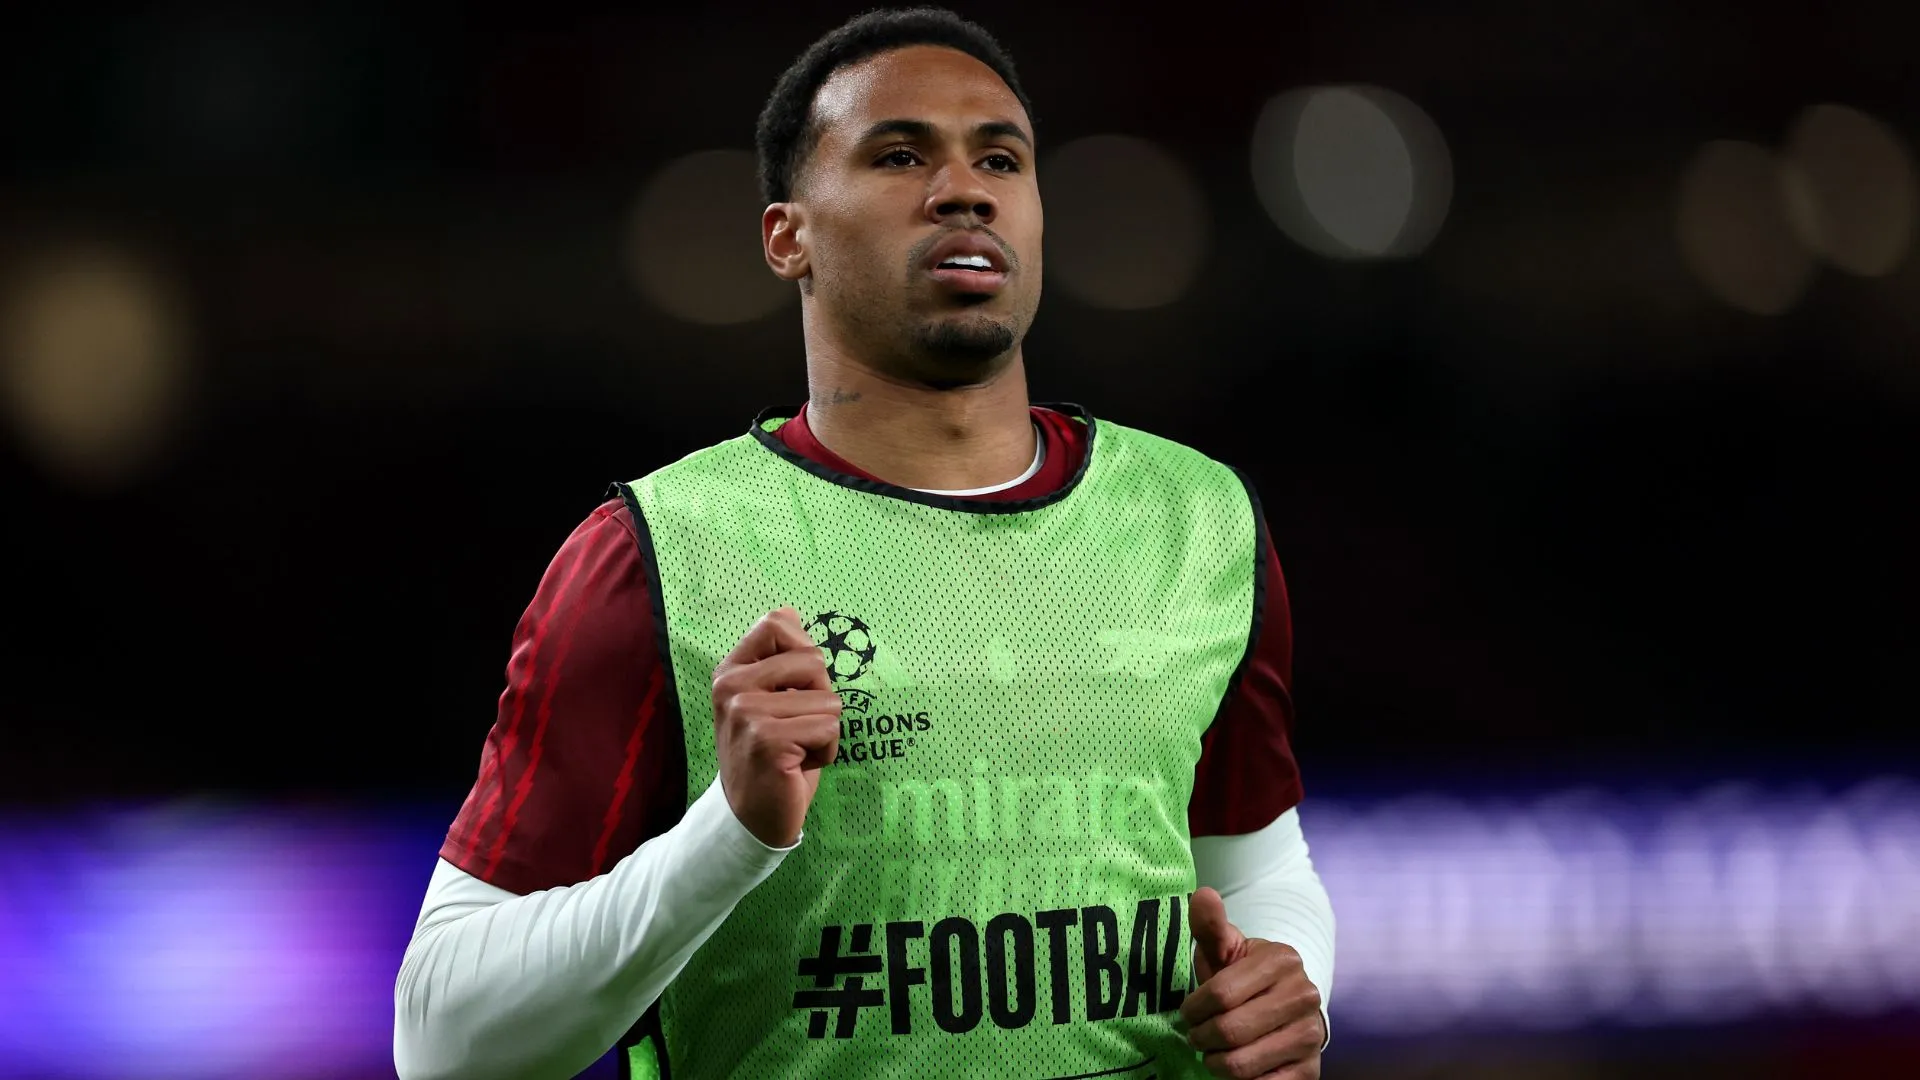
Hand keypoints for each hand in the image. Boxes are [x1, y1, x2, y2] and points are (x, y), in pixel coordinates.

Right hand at [710, 607, 842, 846]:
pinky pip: (829, 728)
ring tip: (796, 749)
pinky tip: (797, 766)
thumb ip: (779, 658)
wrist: (752, 816)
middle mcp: (731, 687)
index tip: (794, 688)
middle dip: (822, 697)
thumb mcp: (769, 698)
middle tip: (795, 727)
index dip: (804, 651)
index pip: (777, 622)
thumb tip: (790, 610)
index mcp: (731, 670)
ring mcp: (746, 713)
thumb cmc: (772, 752)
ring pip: (829, 700)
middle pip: (813, 660)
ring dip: (825, 730)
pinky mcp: (768, 741)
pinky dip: (826, 751)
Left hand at [1181, 886, 1323, 1078]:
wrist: (1285, 1010)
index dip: (1194, 1008)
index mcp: (1283, 959)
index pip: (1220, 993)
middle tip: (1196, 1036)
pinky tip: (1236, 1066)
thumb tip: (1202, 894)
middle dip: (1201, 1037)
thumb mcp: (1226, 951)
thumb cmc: (1243, 978)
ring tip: (1213, 1052)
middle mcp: (1304, 995)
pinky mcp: (1310, 1071)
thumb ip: (1211, 927)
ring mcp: (1311, 1035)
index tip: (1188, 1012)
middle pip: (1229, 1030)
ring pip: (1241, 1064)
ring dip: (1215, 1062)